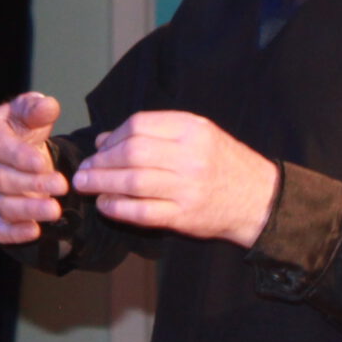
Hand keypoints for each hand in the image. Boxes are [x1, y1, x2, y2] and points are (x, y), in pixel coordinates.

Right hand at [0, 92, 68, 244]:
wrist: (26, 148)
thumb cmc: (27, 125)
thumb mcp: (32, 111)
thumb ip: (38, 108)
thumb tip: (47, 106)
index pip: (0, 148)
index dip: (20, 157)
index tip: (43, 163)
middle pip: (1, 179)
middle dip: (31, 184)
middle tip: (61, 185)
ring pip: (4, 204)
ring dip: (30, 210)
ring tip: (56, 210)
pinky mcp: (0, 213)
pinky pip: (2, 229)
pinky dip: (16, 233)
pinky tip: (35, 231)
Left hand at [71, 111, 278, 247]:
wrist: (258, 198)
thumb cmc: (223, 163)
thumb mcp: (198, 135)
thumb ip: (154, 133)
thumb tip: (105, 139)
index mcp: (192, 129)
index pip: (139, 125)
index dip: (112, 137)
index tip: (100, 148)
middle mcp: (190, 155)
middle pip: (131, 152)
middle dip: (100, 162)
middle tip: (83, 170)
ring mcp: (187, 187)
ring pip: (132, 181)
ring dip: (102, 183)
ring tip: (86, 185)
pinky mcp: (184, 216)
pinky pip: (141, 211)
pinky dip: (118, 208)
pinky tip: (106, 205)